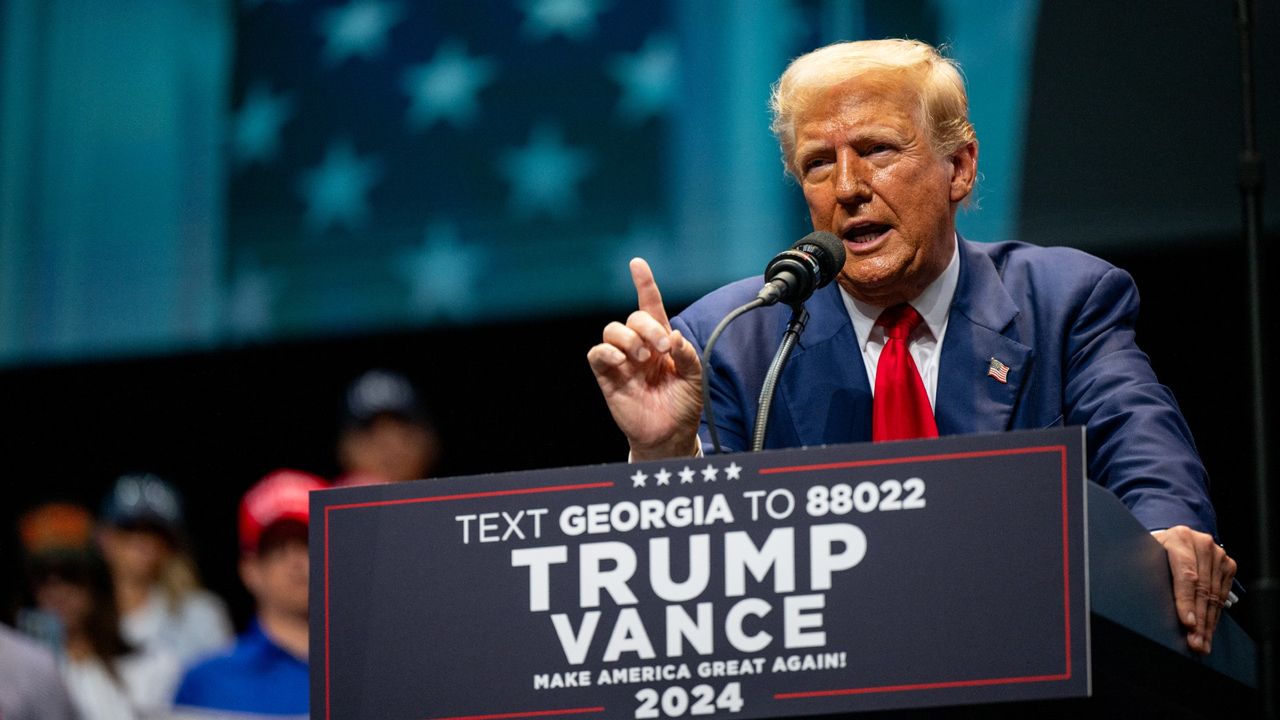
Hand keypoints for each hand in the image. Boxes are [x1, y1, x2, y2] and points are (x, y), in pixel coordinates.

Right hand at [587, 258, 702, 459]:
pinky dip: (607, 351)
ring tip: (643, 358)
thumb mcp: (695, 377)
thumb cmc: (682, 405)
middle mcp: (639, 346)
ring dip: (629, 338)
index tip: (637, 264)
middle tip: (662, 348)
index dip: (643, 284)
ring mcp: (622, 361)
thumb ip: (687, 354)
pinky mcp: (608, 377)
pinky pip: (597, 354)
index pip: (650, 306)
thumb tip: (673, 338)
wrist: (670, 435)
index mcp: (660, 341)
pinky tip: (623, 361)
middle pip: (634, 317)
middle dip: (648, 327)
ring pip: (612, 330)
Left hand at [1152, 525, 1236, 654]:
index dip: (1186, 601)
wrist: (1174, 539)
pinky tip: (1209, 630)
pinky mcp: (1228, 565)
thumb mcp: (1147, 555)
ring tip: (1202, 643)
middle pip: (1203, 589)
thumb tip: (1138, 596)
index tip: (1187, 623)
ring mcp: (1218, 555)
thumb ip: (1146, 570)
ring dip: (1208, 623)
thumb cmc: (1156, 550)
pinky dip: (1215, 616)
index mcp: (1180, 539)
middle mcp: (1202, 544)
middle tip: (1195, 642)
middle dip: (1198, 620)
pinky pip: (1222, 596)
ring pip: (1214, 596)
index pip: (1186, 575)